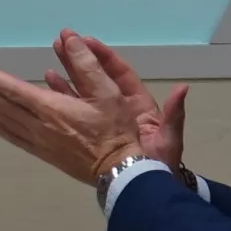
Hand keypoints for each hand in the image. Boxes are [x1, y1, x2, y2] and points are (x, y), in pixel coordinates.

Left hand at [0, 30, 185, 189]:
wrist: (119, 170)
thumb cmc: (115, 129)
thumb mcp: (107, 91)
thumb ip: (86, 64)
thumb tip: (69, 38)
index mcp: (51, 109)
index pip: (12, 89)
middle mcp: (38, 125)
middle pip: (2, 104)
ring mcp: (39, 141)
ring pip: (4, 120)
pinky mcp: (43, 153)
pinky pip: (13, 137)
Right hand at [59, 32, 191, 186]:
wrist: (145, 189)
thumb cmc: (160, 164)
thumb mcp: (169, 138)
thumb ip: (174, 114)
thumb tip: (182, 89)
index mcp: (138, 105)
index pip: (120, 74)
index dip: (105, 57)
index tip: (87, 41)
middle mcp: (119, 109)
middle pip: (97, 79)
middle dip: (81, 60)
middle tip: (62, 42)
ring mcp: (103, 121)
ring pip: (83, 93)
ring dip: (67, 76)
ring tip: (51, 60)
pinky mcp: (90, 134)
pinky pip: (75, 112)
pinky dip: (62, 99)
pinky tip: (47, 88)